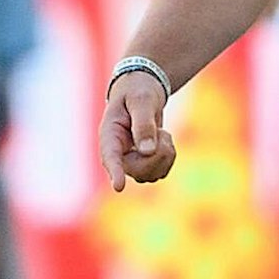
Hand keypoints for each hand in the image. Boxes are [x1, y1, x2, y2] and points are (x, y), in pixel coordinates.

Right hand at [99, 69, 175, 191]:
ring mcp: (130, 162)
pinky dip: (169, 157)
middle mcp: (117, 153)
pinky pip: (161, 172)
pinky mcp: (144, 166)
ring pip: (151, 174)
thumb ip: (144, 123)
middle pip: (138, 170)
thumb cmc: (137, 91)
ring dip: (165, 154)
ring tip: (162, 132)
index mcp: (109, 134)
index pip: (110, 156)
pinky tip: (163, 140)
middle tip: (163, 132)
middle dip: (158, 154)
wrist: (142, 92)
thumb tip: (148, 152)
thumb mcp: (141, 100)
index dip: (115, 171)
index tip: (119, 187)